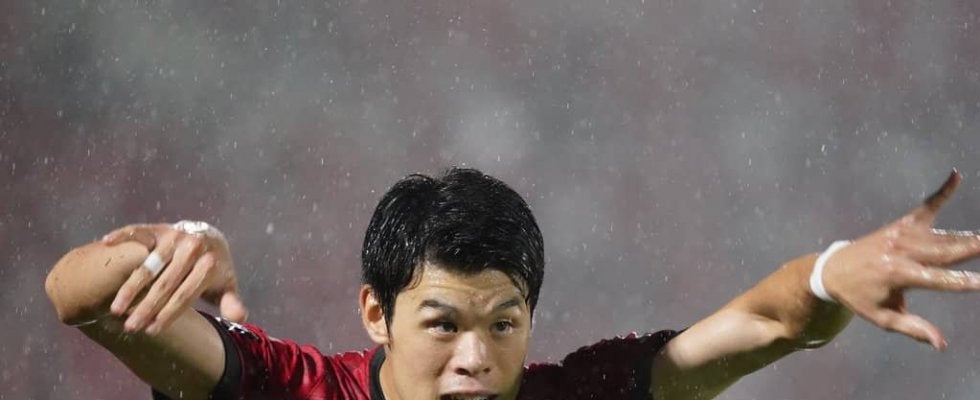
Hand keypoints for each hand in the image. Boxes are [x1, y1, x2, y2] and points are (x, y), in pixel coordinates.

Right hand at [101, 222, 247, 334]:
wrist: (209, 236)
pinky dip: (122, 236)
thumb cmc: (214, 269)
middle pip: (165, 283)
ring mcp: (173, 236)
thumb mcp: (226, 285)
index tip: (152, 331)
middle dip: (147, 307)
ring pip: (148, 264)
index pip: (185, 294)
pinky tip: (104, 243)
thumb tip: (240, 317)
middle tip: (130, 327)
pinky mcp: (158, 228)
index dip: (168, 314)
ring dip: (130, 287)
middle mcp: (191, 248)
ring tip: (116, 309)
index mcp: (209, 264)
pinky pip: (137, 231)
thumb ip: (232, 301)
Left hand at [824, 170, 979, 350]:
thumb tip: (941, 344)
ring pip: (944, 236)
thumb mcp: (882, 317)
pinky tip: (955, 176)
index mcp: (899, 275)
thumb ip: (913, 328)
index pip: (941, 280)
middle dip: (975, 250)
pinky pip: (925, 207)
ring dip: (970, 238)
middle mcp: (902, 251)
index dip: (967, 283)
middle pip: (947, 251)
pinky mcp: (900, 224)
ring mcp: (902, 235)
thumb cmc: (860, 297)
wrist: (832, 270)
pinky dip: (941, 193)